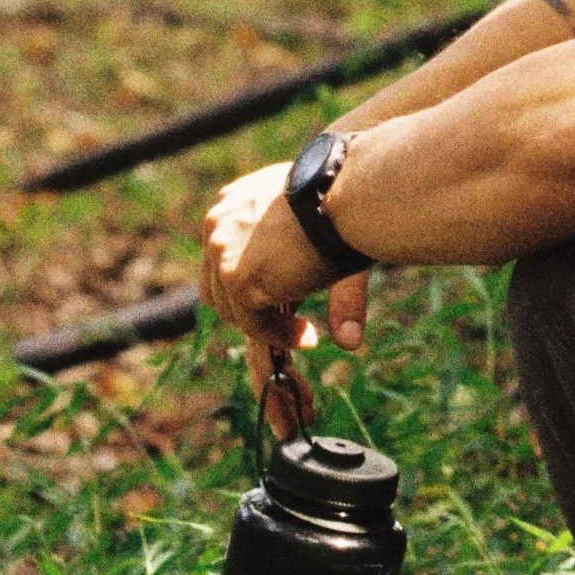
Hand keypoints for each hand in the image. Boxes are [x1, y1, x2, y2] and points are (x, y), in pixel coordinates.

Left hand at [199, 162, 366, 439]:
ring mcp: (222, 250)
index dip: (254, 305)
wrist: (348, 183)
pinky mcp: (237, 276)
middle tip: (286, 391)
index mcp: (237, 207)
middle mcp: (220, 225)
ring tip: (309, 343)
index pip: (230, 265)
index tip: (280, 332)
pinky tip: (309, 336)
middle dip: (258, 338)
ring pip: (237, 314)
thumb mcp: (337, 253)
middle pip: (225, 296)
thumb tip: (348, 343)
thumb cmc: (354, 205)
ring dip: (273, 338)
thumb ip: (337, 298)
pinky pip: (253, 323)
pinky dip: (281, 336)